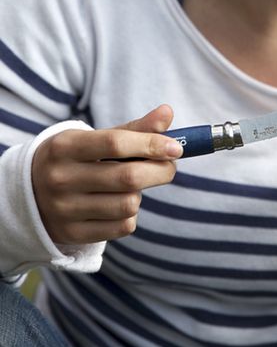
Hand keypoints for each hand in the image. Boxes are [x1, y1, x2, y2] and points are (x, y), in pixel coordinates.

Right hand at [31, 105, 181, 243]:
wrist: (29, 193)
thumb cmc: (74, 158)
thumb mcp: (93, 139)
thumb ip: (133, 129)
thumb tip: (168, 112)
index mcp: (66, 146)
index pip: (116, 143)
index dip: (151, 144)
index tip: (177, 147)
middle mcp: (61, 178)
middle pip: (128, 177)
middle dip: (160, 171)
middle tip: (169, 165)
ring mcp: (64, 209)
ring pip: (128, 204)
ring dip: (140, 194)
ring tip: (131, 186)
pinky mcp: (72, 233)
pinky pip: (122, 227)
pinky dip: (130, 215)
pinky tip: (119, 204)